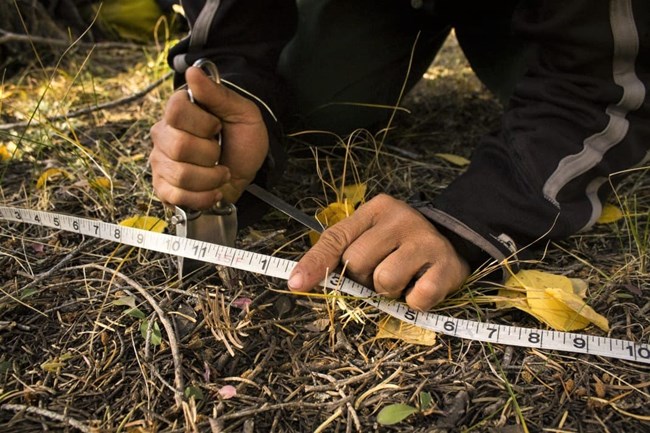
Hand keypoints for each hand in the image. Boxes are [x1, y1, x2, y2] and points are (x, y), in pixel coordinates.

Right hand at [149, 66, 268, 208]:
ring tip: (219, 172)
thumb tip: (192, 72)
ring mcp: (161, 162)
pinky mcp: (163, 188)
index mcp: (178, 110)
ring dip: (211, 178)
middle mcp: (163, 135)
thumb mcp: (241, 112)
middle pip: (178, 146)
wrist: (249, 168)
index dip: (204, 124)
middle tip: (220, 153)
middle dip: (211, 154)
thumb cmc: (243, 137)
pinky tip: (213, 190)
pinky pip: (176, 196)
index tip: (218, 127)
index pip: (176, 112)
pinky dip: (203, 197)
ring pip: (180, 174)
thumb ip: (217, 94)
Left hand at [287, 194, 469, 310]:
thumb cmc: (399, 243)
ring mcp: (425, 241)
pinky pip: (416, 299)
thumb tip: (300, 281)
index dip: (315, 263)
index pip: (336, 237)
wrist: (453, 241)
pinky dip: (413, 302)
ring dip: (388, 291)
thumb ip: (338, 251)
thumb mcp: (368, 235)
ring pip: (384, 281)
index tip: (297, 284)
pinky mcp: (446, 266)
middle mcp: (401, 220)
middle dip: (363, 277)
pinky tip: (420, 286)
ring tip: (402, 278)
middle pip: (357, 262)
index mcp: (377, 209)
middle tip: (381, 271)